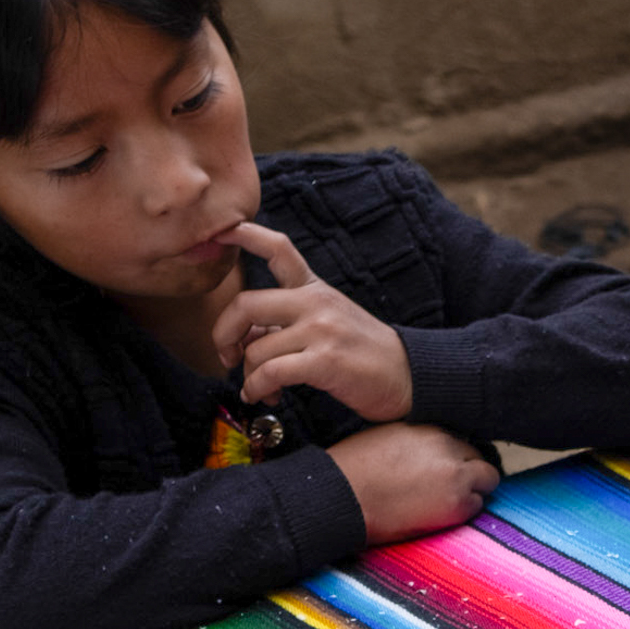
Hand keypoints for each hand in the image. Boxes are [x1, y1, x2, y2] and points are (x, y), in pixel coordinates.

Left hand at [215, 222, 414, 420]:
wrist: (409, 377)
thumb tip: (243, 341)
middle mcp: (316, 303)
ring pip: (257, 349)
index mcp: (315, 289)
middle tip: (228, 356)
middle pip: (246, 305)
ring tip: (260, 389)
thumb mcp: (328, 323)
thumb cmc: (364, 354)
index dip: (246, 235)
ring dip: (249, 377)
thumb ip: (285, 323)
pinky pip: (271, 373)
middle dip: (224, 334)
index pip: (279, 249)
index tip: (220, 232)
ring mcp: (322, 330)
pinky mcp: (325, 361)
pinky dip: (258, 389)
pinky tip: (264, 396)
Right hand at [329, 423, 498, 543]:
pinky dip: (464, 510)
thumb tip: (434, 450)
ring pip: (486, 482)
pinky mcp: (457, 504)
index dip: (455, 456)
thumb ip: (419, 440)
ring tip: (444, 501)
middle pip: (479, 459)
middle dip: (469, 472)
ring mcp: (456, 476)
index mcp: (430, 429)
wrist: (342, 498)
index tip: (446, 468)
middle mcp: (448, 448)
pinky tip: (440, 513)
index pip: (461, 441)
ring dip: (471, 491)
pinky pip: (476, 506)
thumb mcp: (388, 437)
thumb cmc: (354, 469)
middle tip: (449, 487)